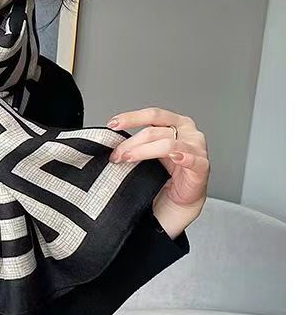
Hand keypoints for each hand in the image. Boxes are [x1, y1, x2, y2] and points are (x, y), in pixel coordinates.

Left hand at [106, 107, 209, 236]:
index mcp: (176, 123)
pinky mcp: (202, 166)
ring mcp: (196, 148)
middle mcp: (188, 132)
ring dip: (143, 151)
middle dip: (131, 143)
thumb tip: (113, 141)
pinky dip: (182, 157)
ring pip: (166, 144)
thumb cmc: (166, 174)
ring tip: (127, 159)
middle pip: (154, 131)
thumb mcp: (150, 153)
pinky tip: (173, 159)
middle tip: (116, 154)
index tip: (113, 124)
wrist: (180, 200)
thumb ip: (139, 143)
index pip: (153, 114)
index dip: (131, 117)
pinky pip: (191, 159)